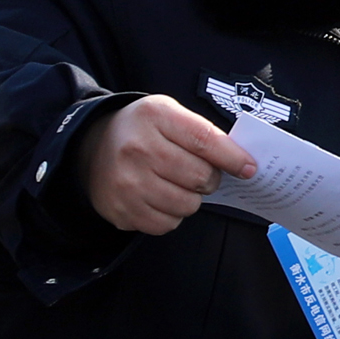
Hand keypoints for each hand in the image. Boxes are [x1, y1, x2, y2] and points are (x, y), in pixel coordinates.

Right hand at [81, 94, 255, 234]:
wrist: (90, 148)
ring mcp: (127, 183)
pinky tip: (160, 198)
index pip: (204, 140)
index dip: (232, 157)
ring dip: (190, 199)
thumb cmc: (141, 131)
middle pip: (199, 177)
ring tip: (176, 185)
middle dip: (208, 179)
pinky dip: (171, 215)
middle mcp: (138, 149)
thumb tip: (242, 162)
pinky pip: (167, 224)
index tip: (249, 168)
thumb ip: (202, 133)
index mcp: (154, 117)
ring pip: (187, 205)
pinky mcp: (123, 210)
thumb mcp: (167, 114)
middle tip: (198, 173)